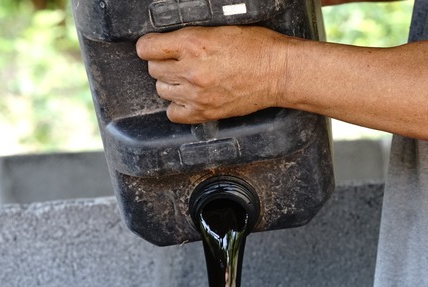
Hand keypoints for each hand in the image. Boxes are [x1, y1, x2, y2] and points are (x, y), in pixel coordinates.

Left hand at [136, 26, 289, 123]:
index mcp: (193, 43)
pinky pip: (173, 114)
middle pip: (154, 70)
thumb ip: (191, 39)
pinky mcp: (206, 112)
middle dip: (164, 64)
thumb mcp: (220, 30)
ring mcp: (197, 94)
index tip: (155, 48)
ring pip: (162, 91)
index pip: (147, 48)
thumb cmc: (259, 48)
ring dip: (171, 84)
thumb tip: (171, 45)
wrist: (280, 73)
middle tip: (179, 62)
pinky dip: (178, 106)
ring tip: (187, 79)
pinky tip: (188, 98)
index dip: (150, 47)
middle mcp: (190, 70)